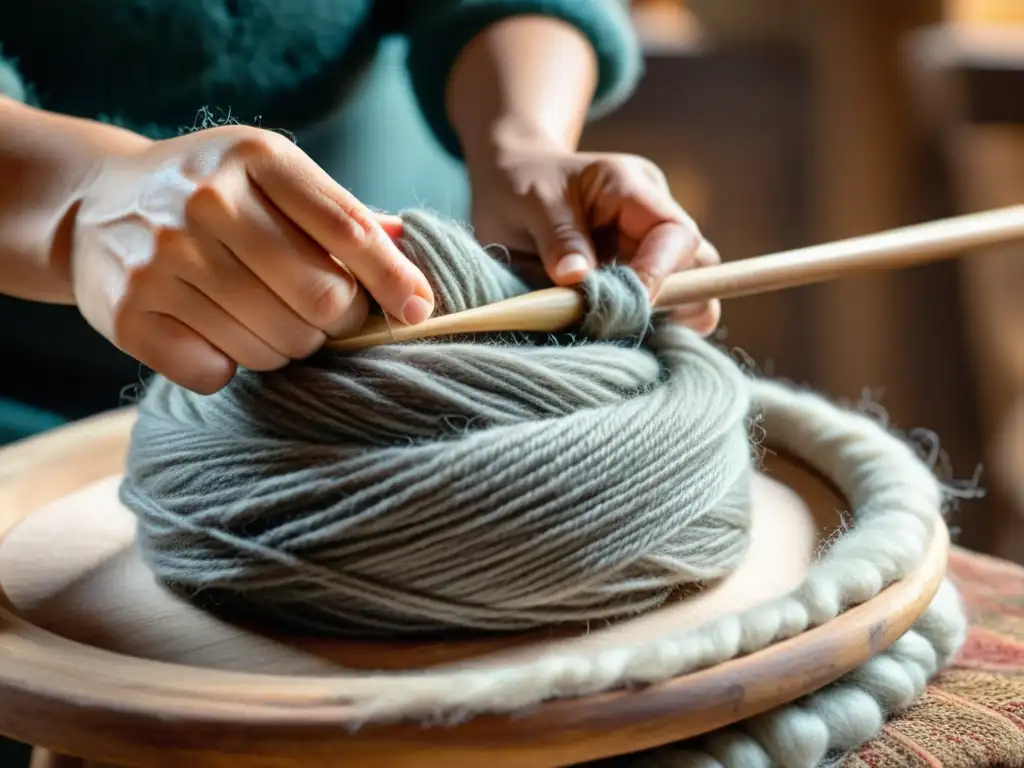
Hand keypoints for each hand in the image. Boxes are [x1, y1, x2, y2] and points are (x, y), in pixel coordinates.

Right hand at [71, 126, 434, 393]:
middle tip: (321, 316)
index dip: (393, 279)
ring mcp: (162, 257)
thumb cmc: (211, 195)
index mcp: (256, 158)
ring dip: (283, 347)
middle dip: (336, 322)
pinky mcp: (129, 313)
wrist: (94, 204)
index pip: (348, 229)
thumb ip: (339, 213)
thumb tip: (409, 244)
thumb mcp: (270, 177)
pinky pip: (216, 372)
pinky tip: (211, 332)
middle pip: (321, 300)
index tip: (419, 310)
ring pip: (273, 346)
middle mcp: (206, 201)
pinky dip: (226, 366)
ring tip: (260, 318)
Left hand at [468, 145, 720, 336]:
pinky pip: (656, 314)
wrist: (508, 184)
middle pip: (700, 268)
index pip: (676, 234)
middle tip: (624, 325)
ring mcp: (647, 253)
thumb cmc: (520, 183)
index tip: (627, 306)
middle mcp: (652, 221)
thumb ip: (558, 238)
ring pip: (687, 296)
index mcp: (633, 189)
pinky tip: (608, 338)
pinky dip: (639, 329)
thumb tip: (578, 278)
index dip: (660, 274)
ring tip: (612, 333)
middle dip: (676, 303)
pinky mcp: (634, 283)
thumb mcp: (530, 201)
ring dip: (660, 321)